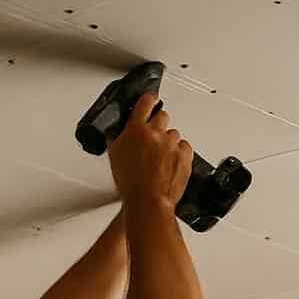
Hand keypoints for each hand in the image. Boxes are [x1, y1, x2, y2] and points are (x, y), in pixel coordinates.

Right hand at [107, 93, 192, 212]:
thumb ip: (117, 138)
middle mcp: (156, 133)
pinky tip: (171, 161)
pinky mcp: (184, 155)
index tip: (151, 98)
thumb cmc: (131, 183)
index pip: (146, 102)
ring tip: (160, 156)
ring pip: (174, 133)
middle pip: (163, 116)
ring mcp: (172, 144)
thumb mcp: (114, 156)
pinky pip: (184, 147)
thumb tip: (116, 133)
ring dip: (168, 140)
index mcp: (136, 129)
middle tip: (153, 137)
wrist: (148, 200)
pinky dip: (179, 152)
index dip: (149, 99)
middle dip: (158, 123)